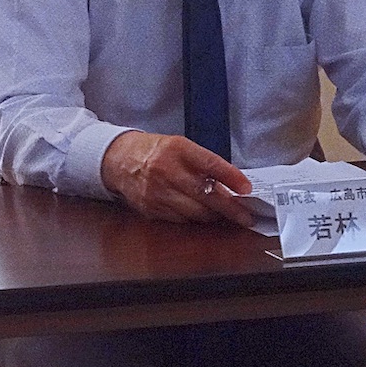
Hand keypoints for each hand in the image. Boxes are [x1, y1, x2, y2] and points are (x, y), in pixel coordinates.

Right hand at [100, 131, 254, 226]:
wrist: (118, 159)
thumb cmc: (154, 152)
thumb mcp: (179, 146)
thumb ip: (202, 164)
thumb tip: (230, 186)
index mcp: (177, 149)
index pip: (210, 164)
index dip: (231, 177)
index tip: (246, 189)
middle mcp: (166, 170)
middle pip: (205, 194)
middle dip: (230, 208)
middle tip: (245, 216)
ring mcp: (157, 191)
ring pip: (195, 212)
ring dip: (213, 216)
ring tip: (224, 216)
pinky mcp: (150, 207)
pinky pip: (180, 219)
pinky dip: (193, 219)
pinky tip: (200, 216)